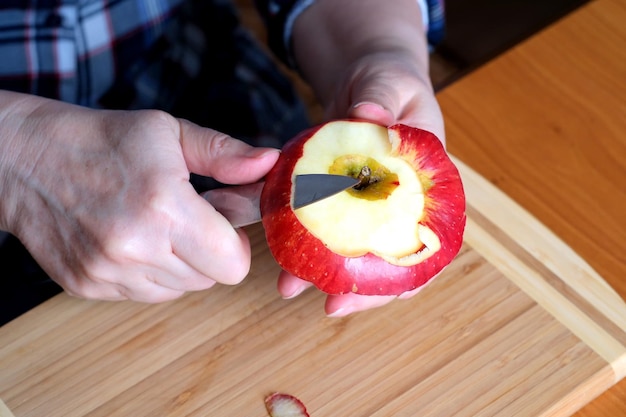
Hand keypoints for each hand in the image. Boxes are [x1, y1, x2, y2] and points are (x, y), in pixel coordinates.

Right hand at [0, 92, 278, 301]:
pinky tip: (132, 240)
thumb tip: (270, 164)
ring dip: (181, 263)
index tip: (222, 222)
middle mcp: (136, 248)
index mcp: (165, 207)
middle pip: (210, 280)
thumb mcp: (170, 133)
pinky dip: (150, 273)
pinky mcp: (89, 287)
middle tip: (189, 218)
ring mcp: (109, 273)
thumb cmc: (103, 140)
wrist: (26, 159)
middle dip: (211, 252)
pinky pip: (145, 295)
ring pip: (181, 290)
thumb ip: (226, 154)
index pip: (233, 264)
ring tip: (157, 225)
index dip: (236, 245)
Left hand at [277, 52, 444, 315]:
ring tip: (290, 286)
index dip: (408, 276)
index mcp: (427, 186)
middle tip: (328, 305)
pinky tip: (282, 252)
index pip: (428, 242)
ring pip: (351, 249)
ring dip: (323, 271)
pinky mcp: (339, 199)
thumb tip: (368, 114)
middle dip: (359, 287)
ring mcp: (367, 206)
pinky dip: (305, 240)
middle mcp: (398, 205)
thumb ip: (383, 98)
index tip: (381, 296)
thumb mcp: (393, 83)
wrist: (369, 81)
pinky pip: (324, 226)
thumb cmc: (393, 82)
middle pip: (388, 259)